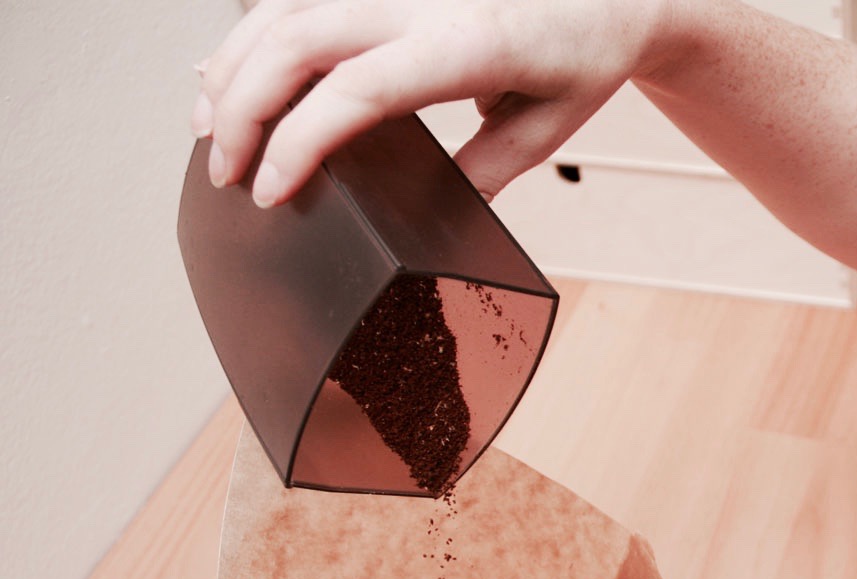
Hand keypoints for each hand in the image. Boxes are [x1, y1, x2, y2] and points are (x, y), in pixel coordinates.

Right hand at [192, 0, 671, 205]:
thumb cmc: (583, 52)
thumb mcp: (548, 128)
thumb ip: (484, 171)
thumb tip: (427, 217)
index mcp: (469, 43)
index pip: (358, 90)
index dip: (298, 142)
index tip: (269, 192)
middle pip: (297, 40)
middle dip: (243, 109)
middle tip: (225, 175)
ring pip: (283, 9)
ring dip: (233, 67)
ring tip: (209, 131)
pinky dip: (255, 34)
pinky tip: (229, 70)